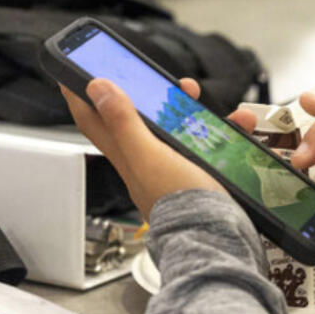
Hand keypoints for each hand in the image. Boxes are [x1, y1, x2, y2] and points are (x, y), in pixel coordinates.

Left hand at [62, 77, 257, 219]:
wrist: (217, 243)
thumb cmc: (180, 205)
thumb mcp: (149, 156)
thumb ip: (124, 122)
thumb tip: (97, 87)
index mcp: (128, 156)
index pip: (94, 120)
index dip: (80, 94)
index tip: (71, 70)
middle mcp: (149, 162)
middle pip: (143, 119)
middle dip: (157, 95)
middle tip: (172, 82)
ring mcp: (176, 170)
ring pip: (184, 130)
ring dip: (201, 114)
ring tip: (223, 110)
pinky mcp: (203, 178)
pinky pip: (213, 147)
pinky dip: (227, 135)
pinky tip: (242, 130)